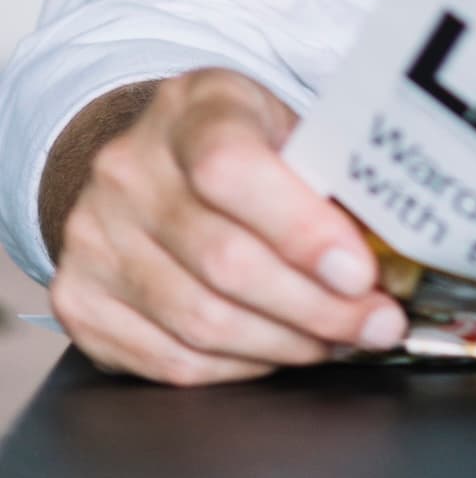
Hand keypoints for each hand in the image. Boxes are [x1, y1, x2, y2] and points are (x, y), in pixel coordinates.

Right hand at [47, 69, 409, 384]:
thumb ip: (327, 175)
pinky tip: (278, 352)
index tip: (361, 272)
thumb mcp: (282, 124)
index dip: (302, 230)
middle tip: (373, 324)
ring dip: (284, 344)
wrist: (145, 157)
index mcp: (192, 108)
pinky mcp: (80, 300)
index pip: (233, 170)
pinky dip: (237, 369)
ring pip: (199, 322)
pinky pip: (168, 361)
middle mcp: (129, 170)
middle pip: (223, 261)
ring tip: (335, 341)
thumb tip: (394, 251)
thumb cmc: (234, 140)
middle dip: (314, 307)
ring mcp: (94, 237)